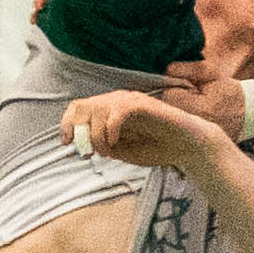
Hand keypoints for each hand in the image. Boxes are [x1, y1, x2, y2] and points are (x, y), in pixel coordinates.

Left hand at [67, 89, 217, 170]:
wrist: (188, 147)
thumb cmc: (157, 148)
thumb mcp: (123, 152)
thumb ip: (104, 146)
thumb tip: (84, 144)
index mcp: (110, 110)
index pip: (79, 107)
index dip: (67, 124)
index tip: (66, 143)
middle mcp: (118, 101)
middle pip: (83, 106)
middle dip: (80, 131)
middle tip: (88, 151)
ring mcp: (132, 100)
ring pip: (98, 108)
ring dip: (97, 134)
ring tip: (108, 150)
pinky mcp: (145, 104)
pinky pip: (118, 110)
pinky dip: (111, 128)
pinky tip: (116, 142)